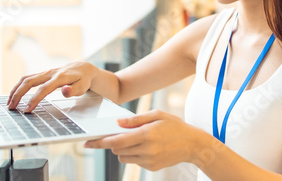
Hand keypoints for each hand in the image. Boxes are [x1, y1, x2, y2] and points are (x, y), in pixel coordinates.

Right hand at [7, 61, 100, 111]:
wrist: (83, 68)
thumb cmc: (83, 79)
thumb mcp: (82, 87)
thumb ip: (73, 90)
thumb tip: (65, 91)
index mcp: (60, 77)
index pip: (44, 89)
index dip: (34, 99)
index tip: (27, 110)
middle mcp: (50, 73)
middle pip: (29, 81)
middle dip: (18, 94)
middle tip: (11, 107)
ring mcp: (45, 72)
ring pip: (26, 78)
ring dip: (15, 90)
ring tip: (9, 102)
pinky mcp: (43, 74)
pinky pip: (28, 78)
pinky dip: (19, 86)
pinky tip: (15, 95)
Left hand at [84, 110, 201, 170]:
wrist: (192, 144)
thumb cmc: (175, 126)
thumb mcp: (157, 115)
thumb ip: (136, 119)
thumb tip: (118, 122)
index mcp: (147, 134)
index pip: (116, 140)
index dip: (100, 142)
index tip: (88, 143)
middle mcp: (147, 149)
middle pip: (117, 149)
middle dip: (113, 142)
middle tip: (117, 134)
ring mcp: (149, 160)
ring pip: (124, 156)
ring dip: (123, 148)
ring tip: (138, 139)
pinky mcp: (152, 167)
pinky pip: (134, 161)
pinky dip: (135, 153)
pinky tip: (147, 146)